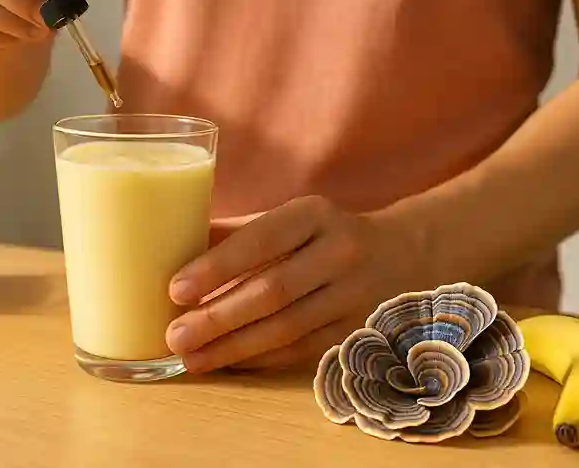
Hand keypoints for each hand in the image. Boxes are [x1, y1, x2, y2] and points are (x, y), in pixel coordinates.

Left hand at [166, 196, 412, 372]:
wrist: (405, 254)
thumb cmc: (325, 234)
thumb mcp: (291, 219)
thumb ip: (239, 233)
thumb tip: (172, 248)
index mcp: (315, 214)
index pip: (262, 239)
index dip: (218, 266)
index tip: (176, 289)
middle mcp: (341, 252)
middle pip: (273, 290)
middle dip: (218, 317)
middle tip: (175, 336)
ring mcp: (355, 295)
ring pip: (287, 328)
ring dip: (234, 347)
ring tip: (192, 358)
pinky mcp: (359, 331)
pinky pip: (302, 350)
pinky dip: (261, 359)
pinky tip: (227, 364)